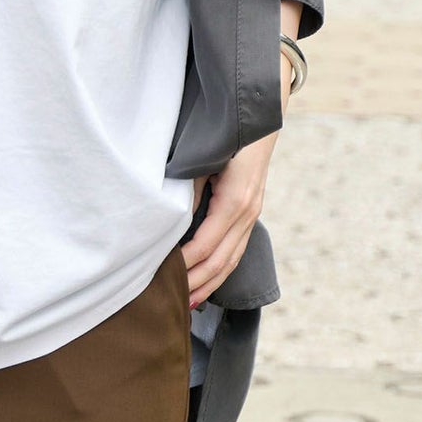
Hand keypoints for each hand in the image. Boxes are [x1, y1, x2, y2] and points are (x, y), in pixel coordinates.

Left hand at [181, 131, 278, 308]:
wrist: (258, 119)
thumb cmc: (226, 136)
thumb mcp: (204, 159)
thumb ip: (190, 190)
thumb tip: (171, 220)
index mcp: (235, 200)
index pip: (207, 244)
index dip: (185, 263)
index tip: (163, 274)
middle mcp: (248, 212)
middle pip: (221, 260)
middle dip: (197, 283)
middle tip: (173, 301)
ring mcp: (254, 215)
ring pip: (232, 260)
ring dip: (210, 283)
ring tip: (189, 303)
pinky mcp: (252, 214)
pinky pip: (237, 250)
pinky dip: (222, 269)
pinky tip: (208, 280)